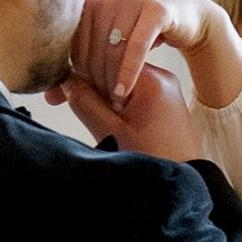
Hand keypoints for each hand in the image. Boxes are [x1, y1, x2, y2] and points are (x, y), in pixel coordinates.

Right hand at [63, 59, 204, 162]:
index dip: (77, 73)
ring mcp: (164, 89)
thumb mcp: (111, 131)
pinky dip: (112, 102)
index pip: (105, 58)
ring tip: (80, 113)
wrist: (187, 183)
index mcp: (150, 78)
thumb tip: (64, 79)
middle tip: (56, 100)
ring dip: (97, 93)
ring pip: (119, 80)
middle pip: (111, 67)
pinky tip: (100, 117)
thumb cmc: (153, 161)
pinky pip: (131, 92)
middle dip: (84, 83)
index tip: (55, 91)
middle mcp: (160, 77)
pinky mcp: (164, 102)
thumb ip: (85, 102)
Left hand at [72, 0, 241, 114]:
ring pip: (112, 48)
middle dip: (95, 80)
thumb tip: (49, 97)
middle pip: (90, 48)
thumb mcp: (110, 53)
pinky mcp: (156, 10)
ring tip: (115, 103)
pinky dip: (128, 71)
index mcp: (90, 5)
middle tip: (103, 103)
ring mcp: (132, 2)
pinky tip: (124, 92)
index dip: (75, 71)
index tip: (85, 93)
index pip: (70, 43)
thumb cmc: (141, 36)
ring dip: (111, 80)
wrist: (185, 16)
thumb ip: (80, 73)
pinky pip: (136, 45)